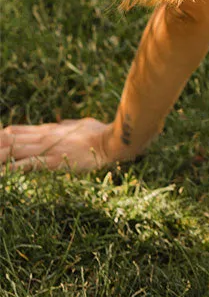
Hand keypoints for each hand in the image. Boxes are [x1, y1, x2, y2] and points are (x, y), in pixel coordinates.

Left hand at [0, 117, 123, 173]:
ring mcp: (47, 148)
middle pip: (9, 139)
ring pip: (13, 150)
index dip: (1, 136)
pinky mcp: (52, 161)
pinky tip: (3, 172)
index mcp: (49, 130)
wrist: (110, 141)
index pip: (16, 130)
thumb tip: (62, 123)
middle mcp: (43, 137)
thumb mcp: (81, 124)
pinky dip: (11, 168)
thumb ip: (68, 125)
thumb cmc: (100, 132)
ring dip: (0, 156)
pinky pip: (26, 165)